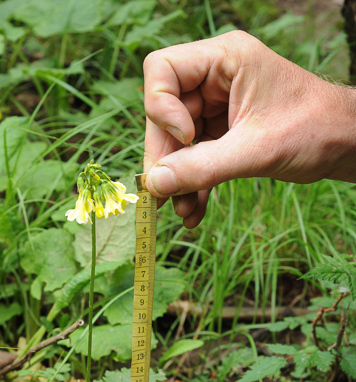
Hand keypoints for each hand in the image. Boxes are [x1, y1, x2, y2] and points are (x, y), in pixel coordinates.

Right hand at [143, 30, 355, 227]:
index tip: (186, 138)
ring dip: (176, 179)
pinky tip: (194, 211)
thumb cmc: (314, 130)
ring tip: (182, 212)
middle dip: (165, 158)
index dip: (161, 108)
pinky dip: (192, 184)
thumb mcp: (256, 151)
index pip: (162, 70)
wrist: (344, 146)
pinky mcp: (222, 133)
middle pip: (164, 113)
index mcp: (225, 59)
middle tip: (164, 195)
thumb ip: (203, 167)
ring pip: (176, 142)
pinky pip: (194, 157)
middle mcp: (215, 78)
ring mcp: (217, 106)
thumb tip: (154, 184)